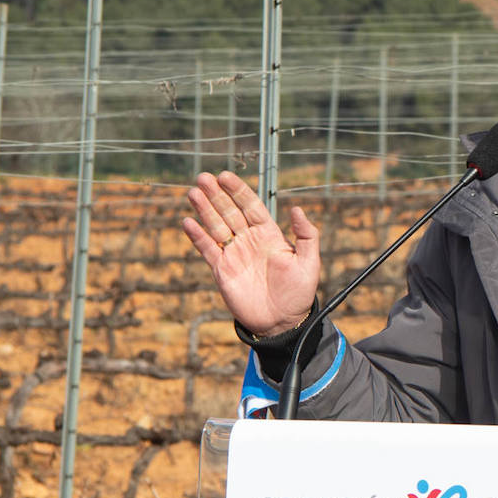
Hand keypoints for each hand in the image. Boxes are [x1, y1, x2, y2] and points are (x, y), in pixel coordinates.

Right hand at [181, 171, 319, 335]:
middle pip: (229, 212)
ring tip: (193, 192)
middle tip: (203, 177)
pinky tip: (188, 222)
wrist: (282, 321)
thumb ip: (306, 235)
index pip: (251, 206)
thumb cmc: (299, 292)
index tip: (225, 176)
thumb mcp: (309, 262)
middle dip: (217, 195)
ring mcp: (234, 253)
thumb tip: (297, 209)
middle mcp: (249, 240)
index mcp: (269, 234)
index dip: (238, 191)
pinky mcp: (222, 270)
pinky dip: (198, 236)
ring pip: (216, 226)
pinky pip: (208, 249)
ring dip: (204, 210)